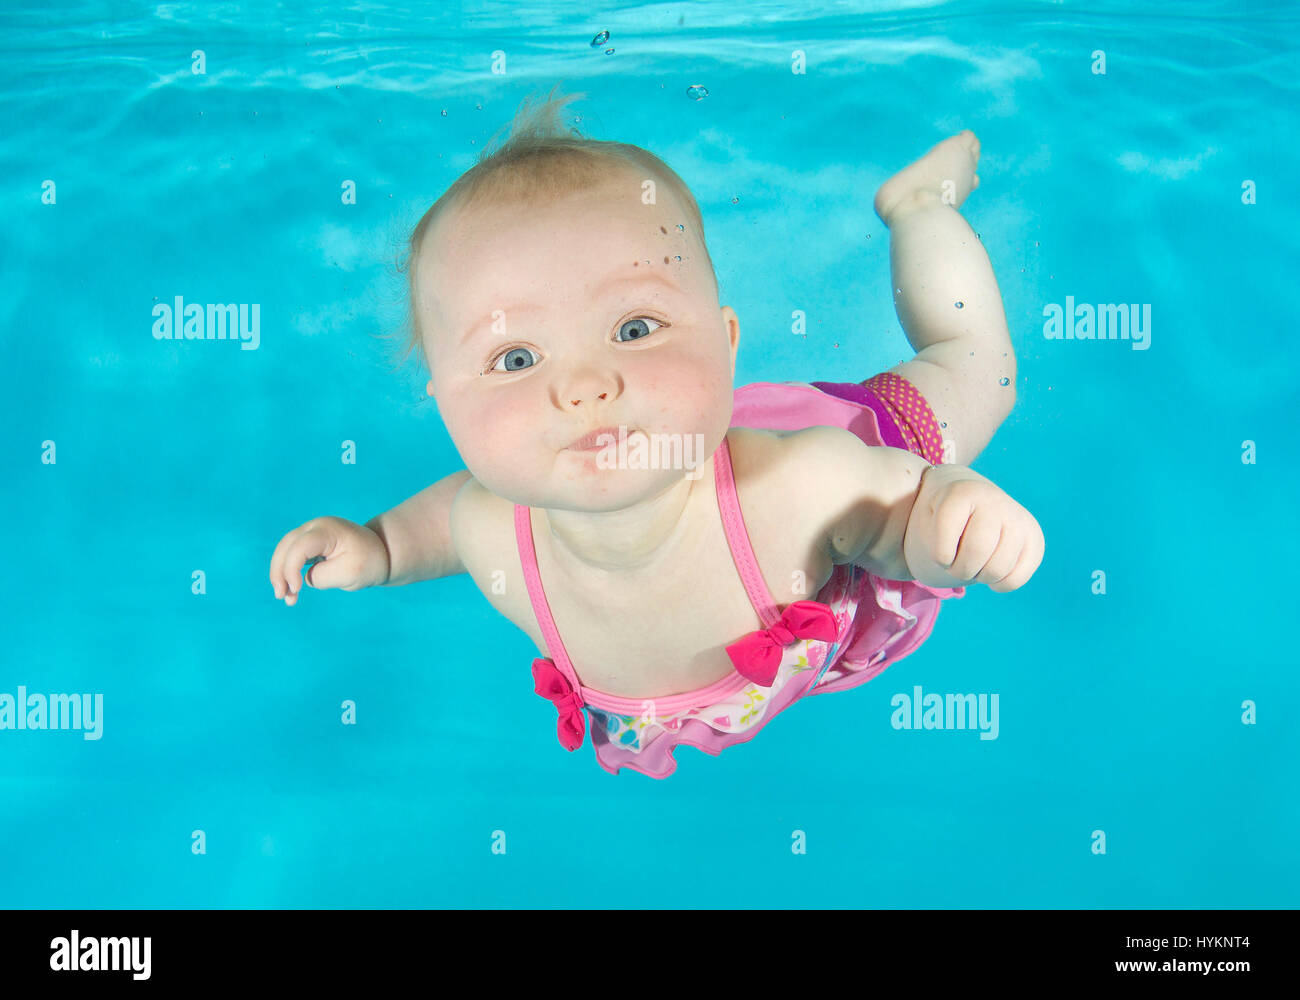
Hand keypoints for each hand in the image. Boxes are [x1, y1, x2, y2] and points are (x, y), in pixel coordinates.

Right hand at [268, 516, 390, 605]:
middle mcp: (315, 526)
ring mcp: (312, 532)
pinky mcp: (311, 542)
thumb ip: (321, 577)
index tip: (297, 589)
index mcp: (327, 530)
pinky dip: (288, 571)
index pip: (300, 547)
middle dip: (279, 572)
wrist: (383, 553)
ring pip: (285, 550)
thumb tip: (303, 578)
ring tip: (285, 598)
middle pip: (286, 546)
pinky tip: (290, 590)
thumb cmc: (369, 563)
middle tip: (281, 597)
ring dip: (280, 574)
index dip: (291, 568)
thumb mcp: (349, 574)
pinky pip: (292, 554)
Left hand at [903, 467, 1043, 591]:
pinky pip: (1016, 578)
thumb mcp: (918, 519)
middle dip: (959, 568)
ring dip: (978, 575)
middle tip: (956, 557)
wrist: (961, 499)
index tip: (938, 543)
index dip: (939, 556)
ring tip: (974, 559)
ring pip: (997, 570)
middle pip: (976, 556)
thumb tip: (944, 548)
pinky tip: (990, 566)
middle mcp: (995, 500)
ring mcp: (1018, 518)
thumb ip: (913, 530)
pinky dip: (999, 583)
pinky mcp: (1034, 538)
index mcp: (962, 493)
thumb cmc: (934, 516)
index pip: (945, 550)